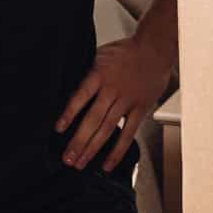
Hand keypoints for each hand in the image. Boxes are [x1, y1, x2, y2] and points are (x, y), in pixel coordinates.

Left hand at [56, 34, 173, 171]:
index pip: (81, 96)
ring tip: (80, 163)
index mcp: (99, 74)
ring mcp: (127, 100)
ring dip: (92, 148)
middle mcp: (113, 89)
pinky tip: (107, 163)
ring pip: (107, 129)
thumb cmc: (125, 52)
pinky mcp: (140, 109)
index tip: (58, 129)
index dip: (69, 113)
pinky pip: (128, 134)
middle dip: (78, 140)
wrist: (154, 49)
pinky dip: (117, 150)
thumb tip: (65, 88)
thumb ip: (85, 73)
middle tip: (67, 157)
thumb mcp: (99, 55)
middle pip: (93, 119)